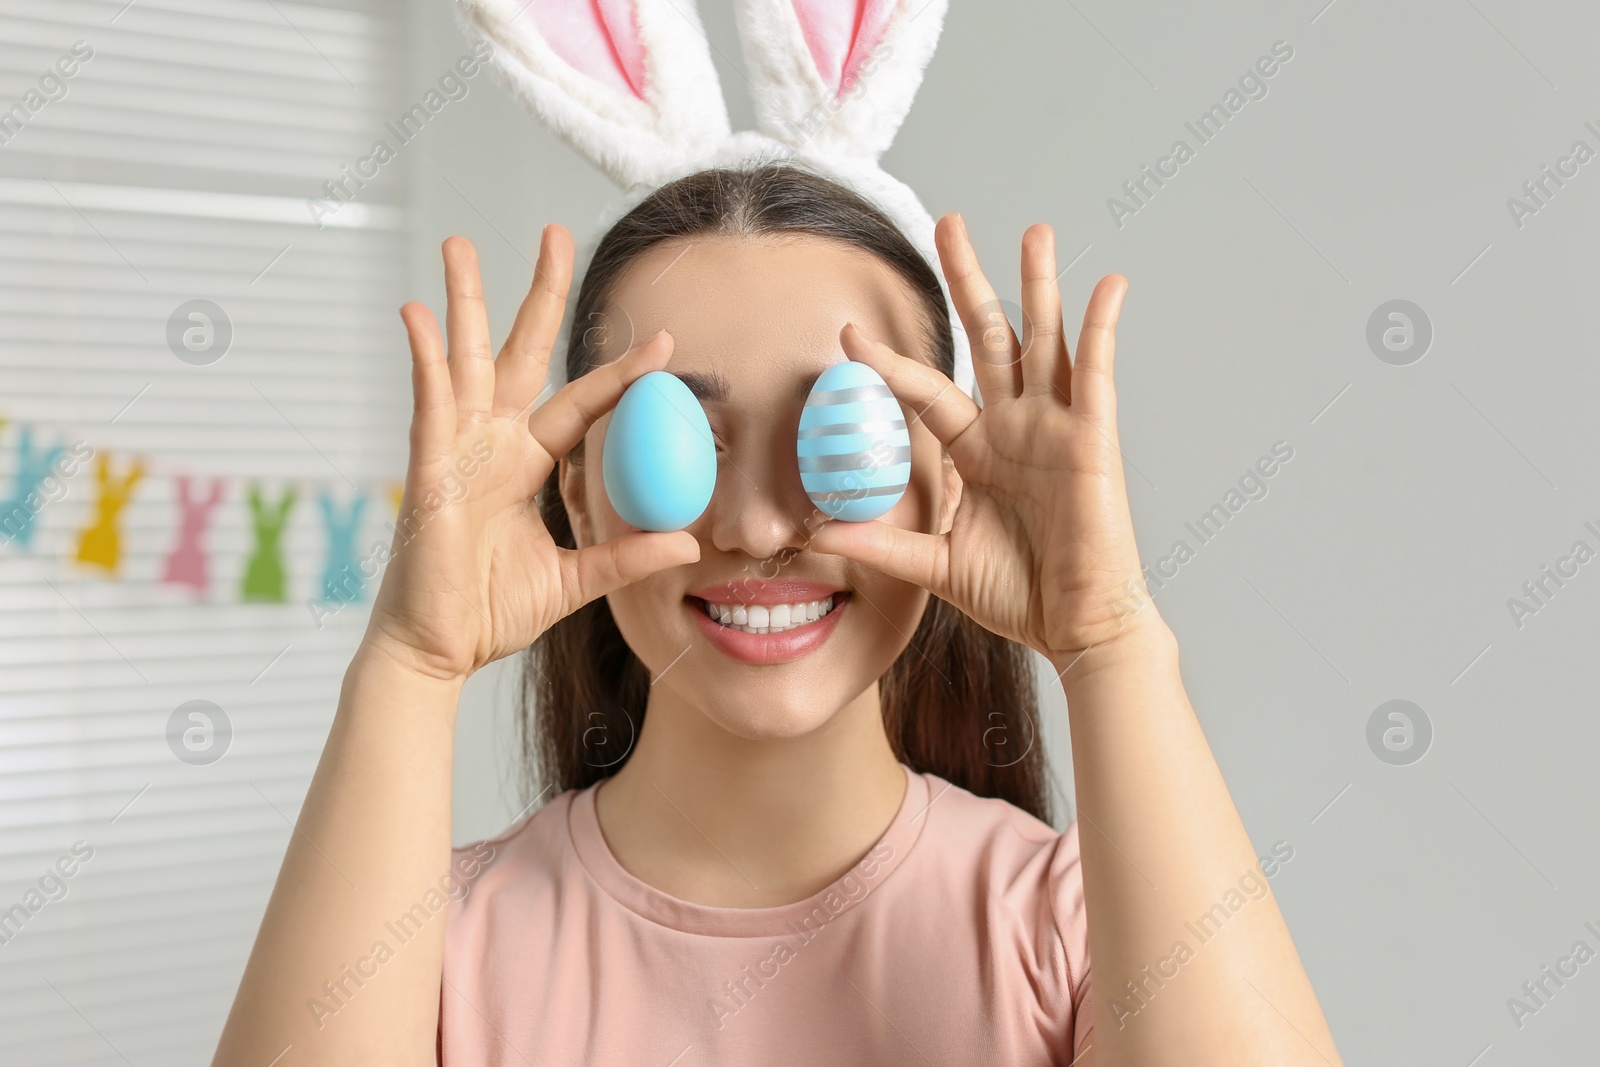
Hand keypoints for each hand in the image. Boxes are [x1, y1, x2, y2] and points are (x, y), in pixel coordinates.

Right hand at [363, 230, 699, 682]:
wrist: (439, 648)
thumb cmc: (493, 612)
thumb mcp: (576, 581)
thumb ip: (625, 557)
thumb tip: (688, 546)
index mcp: (527, 464)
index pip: (582, 403)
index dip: (620, 371)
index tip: (664, 340)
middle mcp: (493, 444)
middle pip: (521, 352)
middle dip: (537, 293)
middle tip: (554, 232)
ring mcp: (457, 450)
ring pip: (465, 359)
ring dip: (464, 301)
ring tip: (459, 244)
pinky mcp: (428, 468)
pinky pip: (429, 403)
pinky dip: (424, 359)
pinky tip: (416, 314)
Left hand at [808, 216, 1154, 663]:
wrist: (1077, 629)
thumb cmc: (1018, 595)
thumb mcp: (935, 564)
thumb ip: (881, 542)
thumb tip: (816, 534)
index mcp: (975, 451)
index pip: (925, 389)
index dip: (889, 361)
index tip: (849, 331)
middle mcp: (1014, 427)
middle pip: (988, 337)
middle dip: (969, 280)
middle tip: (949, 223)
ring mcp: (1055, 428)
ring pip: (1043, 339)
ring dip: (1038, 284)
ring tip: (1035, 230)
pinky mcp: (1093, 440)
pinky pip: (1096, 373)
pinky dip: (1102, 327)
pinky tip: (1108, 284)